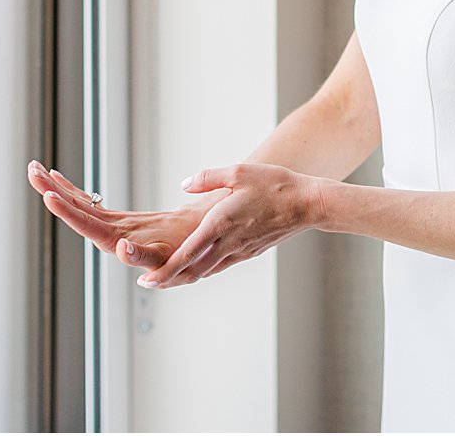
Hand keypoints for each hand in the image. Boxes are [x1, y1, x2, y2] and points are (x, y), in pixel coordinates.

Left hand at [28, 160, 222, 270]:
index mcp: (133, 245)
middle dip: (54, 193)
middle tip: (32, 171)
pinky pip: (92, 206)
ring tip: (35, 168)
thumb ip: (150, 253)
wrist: (216, 247)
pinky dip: (73, 192)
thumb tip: (119, 249)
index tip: (50, 198)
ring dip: (57, 190)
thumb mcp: (187, 245)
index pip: (95, 229)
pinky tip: (56, 179)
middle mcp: (120, 239)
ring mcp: (119, 230)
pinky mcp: (121, 223)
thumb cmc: (209, 241)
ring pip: (82, 209)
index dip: (72, 213)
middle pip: (80, 216)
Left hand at [137, 162, 326, 289]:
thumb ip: (208, 178)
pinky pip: (222, 265)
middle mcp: (228, 243)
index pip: (186, 255)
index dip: (164, 270)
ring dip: (185, 276)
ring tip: (167, 276)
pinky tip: (199, 265)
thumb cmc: (276, 185)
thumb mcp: (239, 172)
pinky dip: (204, 269)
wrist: (308, 203)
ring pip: (207, 271)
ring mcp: (241, 251)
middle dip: (168, 279)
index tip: (146, 279)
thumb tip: (185, 184)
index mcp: (221, 224)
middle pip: (192, 270)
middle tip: (147, 282)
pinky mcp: (251, 251)